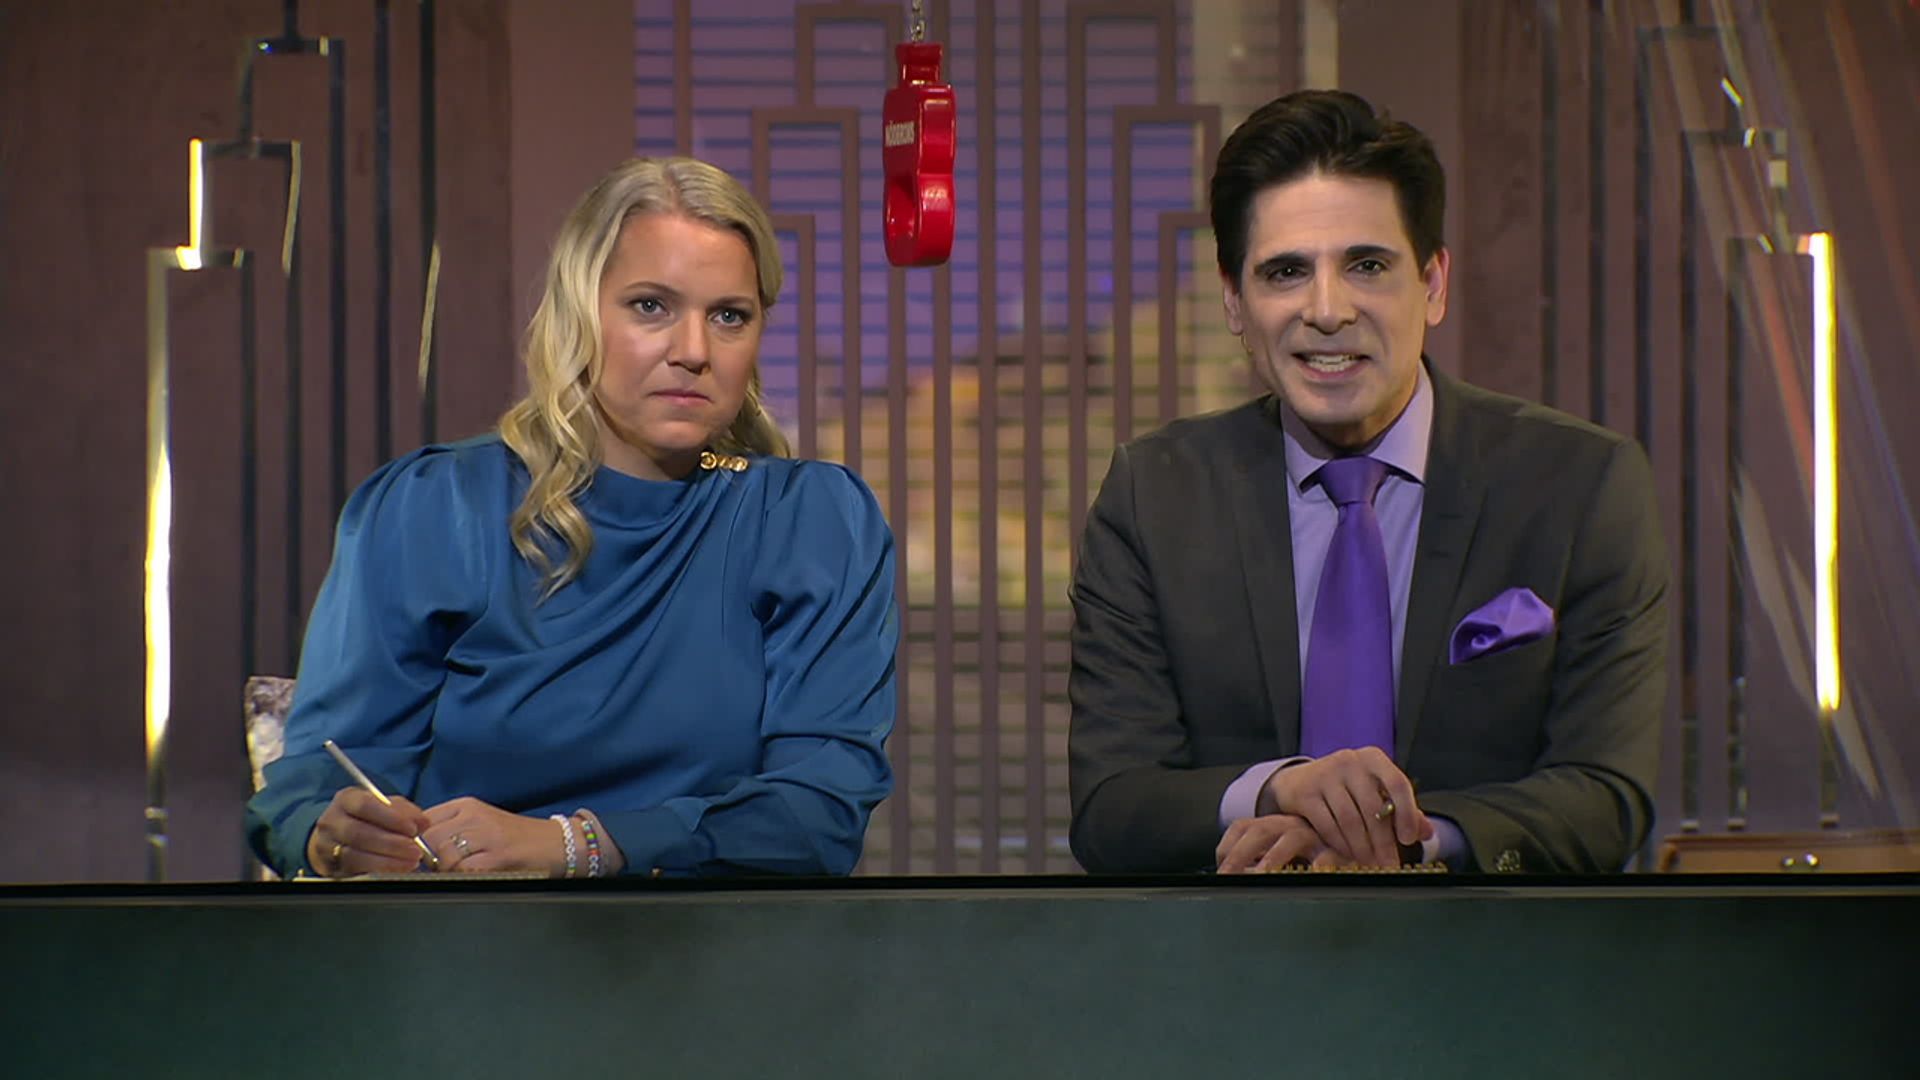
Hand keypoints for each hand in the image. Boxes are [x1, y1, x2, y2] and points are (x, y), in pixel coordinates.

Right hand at [308, 787, 433, 876]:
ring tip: (410, 862)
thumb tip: (423, 823)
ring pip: (354, 856)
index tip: (412, 829)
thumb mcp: (385, 807)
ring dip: (387, 861)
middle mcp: (331, 821)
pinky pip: (353, 872)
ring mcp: (326, 846)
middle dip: (391, 843)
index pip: (365, 805)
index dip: (391, 818)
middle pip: (358, 833)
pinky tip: (396, 870)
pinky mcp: (330, 868)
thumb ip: (405, 811)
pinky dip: (378, 871)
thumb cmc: (368, 818)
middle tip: (415, 850)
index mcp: (346, 799)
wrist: (340, 837)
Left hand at [421, 797, 566, 874]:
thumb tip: (417, 849)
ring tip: (460, 873)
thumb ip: (450, 829)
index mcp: (466, 804)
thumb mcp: (480, 823)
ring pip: (444, 855)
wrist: (556, 844)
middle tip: (442, 870)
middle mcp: (474, 815)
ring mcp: (487, 834)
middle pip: (429, 838)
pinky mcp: (498, 855)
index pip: (424, 820)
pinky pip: (464, 870)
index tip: (425, 856)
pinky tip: (475, 876)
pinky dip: (462, 877)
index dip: (418, 842)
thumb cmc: (515, 838)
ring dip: (446, 870)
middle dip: (429, 859)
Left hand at [1216, 814, 1351, 872]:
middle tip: (1228, 876)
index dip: (1226, 848)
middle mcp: (1288, 826)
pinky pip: (1327, 854)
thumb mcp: (1277, 855)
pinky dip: (1318, 866)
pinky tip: (1308, 876)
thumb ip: (1254, 866)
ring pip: (1290, 839)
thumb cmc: (1307, 855)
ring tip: (1262, 877)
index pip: (1241, 828)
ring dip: (1273, 859)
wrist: (1353, 841)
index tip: (1219, 872)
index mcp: (1271, 826)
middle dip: (1239, 854)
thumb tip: (1226, 882)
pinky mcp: (1337, 847)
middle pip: (1259, 831)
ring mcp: (1313, 835)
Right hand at [1258, 748, 1433, 865]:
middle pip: (1373, 808)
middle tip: (1389, 865)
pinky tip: (1348, 855)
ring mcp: (1325, 775)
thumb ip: (1401, 810)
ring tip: (1369, 864)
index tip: (1408, 839)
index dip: (1407, 813)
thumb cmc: (1346, 789)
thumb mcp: (1374, 791)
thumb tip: (1428, 832)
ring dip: (1362, 848)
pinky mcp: (1305, 793)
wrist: (1298, 781)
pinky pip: (1328, 826)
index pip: (1397, 783)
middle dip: (1383, 843)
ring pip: (1350, 820)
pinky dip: (1341, 845)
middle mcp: (1350, 762)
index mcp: (1373, 759)